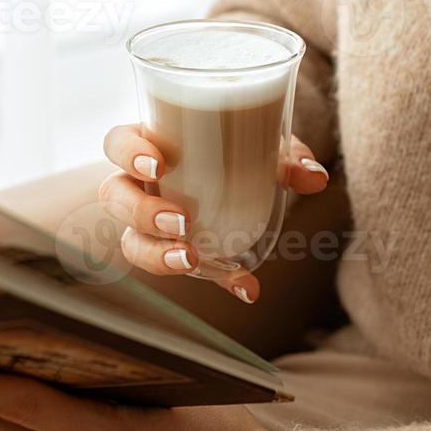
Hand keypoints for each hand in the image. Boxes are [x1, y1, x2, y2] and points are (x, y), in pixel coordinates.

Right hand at [100, 125, 328, 303]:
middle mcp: (140, 183)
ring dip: (157, 255)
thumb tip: (315, 178)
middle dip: (142, 213)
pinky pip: (184, 268)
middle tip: (181, 221)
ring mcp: (150, 221)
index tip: (158, 165)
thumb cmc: (238, 145)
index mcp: (151, 144)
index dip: (127, 153)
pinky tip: (245, 287)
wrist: (247, 170)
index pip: (116, 143)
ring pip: (130, 242)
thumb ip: (287, 156)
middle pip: (115, 196)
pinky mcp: (174, 250)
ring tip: (191, 258)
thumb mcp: (262, 142)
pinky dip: (218, 279)